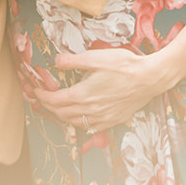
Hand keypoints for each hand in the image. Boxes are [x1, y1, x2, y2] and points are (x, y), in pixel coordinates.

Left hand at [33, 47, 176, 132]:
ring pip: (74, 123)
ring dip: (62, 116)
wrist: (150, 78)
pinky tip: (80, 116)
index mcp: (83, 95)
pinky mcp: (113, 120)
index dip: (42, 96)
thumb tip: (56, 62)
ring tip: (58, 107)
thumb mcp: (96, 57)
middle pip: (61, 114)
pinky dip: (79, 122)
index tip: (36, 91)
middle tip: (43, 98)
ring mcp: (102, 118)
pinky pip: (90, 127)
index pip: (54, 101)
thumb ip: (73, 61)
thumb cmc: (125, 66)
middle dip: (49, 106)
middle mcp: (90, 110)